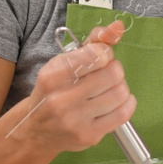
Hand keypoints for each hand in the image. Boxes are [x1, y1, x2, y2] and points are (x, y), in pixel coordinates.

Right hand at [13, 21, 132, 160]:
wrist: (36, 130)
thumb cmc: (54, 90)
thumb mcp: (64, 62)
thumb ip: (92, 42)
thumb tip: (118, 27)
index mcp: (53, 75)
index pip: (98, 54)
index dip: (105, 53)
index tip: (99, 58)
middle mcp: (62, 98)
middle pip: (114, 73)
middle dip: (114, 70)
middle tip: (105, 74)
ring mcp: (75, 120)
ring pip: (121, 93)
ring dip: (120, 87)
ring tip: (108, 89)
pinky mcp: (89, 136)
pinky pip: (124, 113)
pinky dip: (126, 103)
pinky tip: (115, 102)